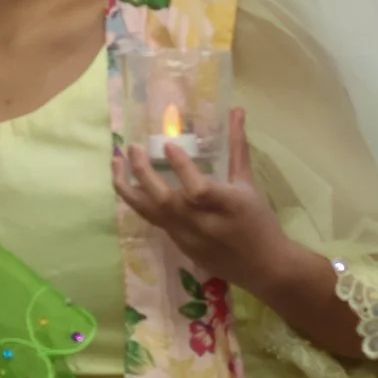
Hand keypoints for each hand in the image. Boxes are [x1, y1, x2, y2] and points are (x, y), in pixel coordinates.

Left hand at [112, 109, 285, 290]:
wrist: (262, 267)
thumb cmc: (258, 222)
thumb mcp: (249, 183)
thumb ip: (237, 146)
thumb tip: (236, 110)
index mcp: (226, 205)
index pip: (198, 189)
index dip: (182, 168)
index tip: (167, 145)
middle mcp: (201, 223)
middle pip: (164, 201)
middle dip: (143, 173)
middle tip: (133, 148)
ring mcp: (186, 236)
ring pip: (149, 212)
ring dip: (128, 187)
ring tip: (116, 163)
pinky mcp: (177, 244)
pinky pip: (151, 219)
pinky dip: (137, 200)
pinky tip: (128, 182)